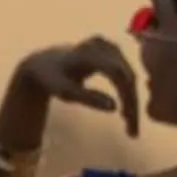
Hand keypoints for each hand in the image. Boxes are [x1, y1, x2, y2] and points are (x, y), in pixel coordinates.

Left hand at [17, 38, 138, 136]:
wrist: (44, 63)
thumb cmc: (52, 79)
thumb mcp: (65, 92)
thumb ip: (88, 98)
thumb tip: (114, 107)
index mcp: (87, 53)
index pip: (117, 74)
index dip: (127, 97)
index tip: (128, 121)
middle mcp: (101, 45)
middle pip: (126, 75)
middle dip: (132, 103)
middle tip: (132, 131)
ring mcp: (108, 46)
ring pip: (129, 76)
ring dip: (132, 100)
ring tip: (129, 126)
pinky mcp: (113, 51)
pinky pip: (125, 74)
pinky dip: (128, 93)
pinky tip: (126, 111)